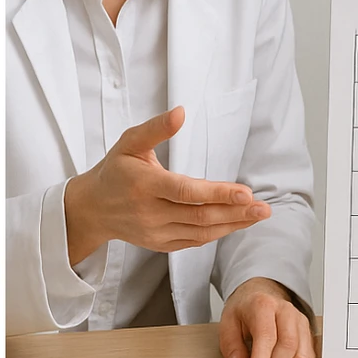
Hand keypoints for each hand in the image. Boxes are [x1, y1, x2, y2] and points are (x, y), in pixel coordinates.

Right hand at [63, 106, 269, 265]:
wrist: (92, 209)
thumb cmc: (115, 170)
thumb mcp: (129, 142)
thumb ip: (155, 128)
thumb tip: (181, 112)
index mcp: (144, 185)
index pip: (186, 192)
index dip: (217, 193)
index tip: (246, 192)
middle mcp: (151, 213)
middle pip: (200, 216)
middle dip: (236, 212)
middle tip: (264, 207)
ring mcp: (156, 232)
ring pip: (201, 232)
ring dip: (233, 224)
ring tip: (258, 215)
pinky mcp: (161, 244)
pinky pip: (194, 241)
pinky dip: (218, 233)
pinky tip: (237, 223)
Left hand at [219, 277, 316, 357]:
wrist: (263, 294)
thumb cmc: (246, 310)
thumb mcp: (228, 323)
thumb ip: (231, 346)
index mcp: (263, 305)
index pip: (266, 336)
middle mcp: (286, 311)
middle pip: (288, 346)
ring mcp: (301, 321)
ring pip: (301, 356)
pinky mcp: (310, 333)